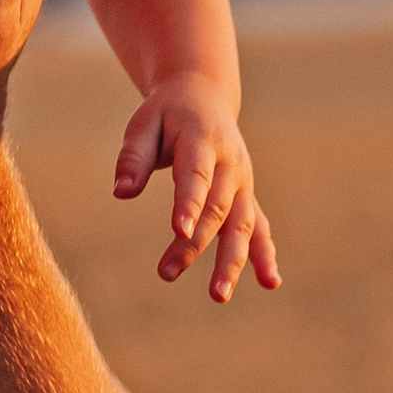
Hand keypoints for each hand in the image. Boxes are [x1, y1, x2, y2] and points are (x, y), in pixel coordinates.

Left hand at [115, 81, 278, 302]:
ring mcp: (243, 182)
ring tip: (218, 295)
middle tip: (166, 272)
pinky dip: (265, 254)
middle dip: (194, 243)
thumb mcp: (144, 123)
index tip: (179, 230)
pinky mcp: (246, 196)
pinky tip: (270, 282)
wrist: (205, 97)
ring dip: (232, 261)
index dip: (189, 203)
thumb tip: (122, 193)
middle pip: (216, 209)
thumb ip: (133, 157)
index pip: (196, 175)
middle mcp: (230, 164)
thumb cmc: (166, 114)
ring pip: (241, 225)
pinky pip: (259, 227)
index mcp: (203, 139)